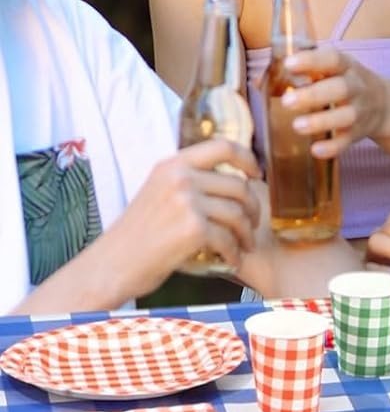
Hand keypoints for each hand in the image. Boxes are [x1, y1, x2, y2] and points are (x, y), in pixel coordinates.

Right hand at [103, 139, 261, 299]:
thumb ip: (188, 181)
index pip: (223, 146)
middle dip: (253, 207)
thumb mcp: (158, 192)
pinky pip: (228, 238)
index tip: (257, 175)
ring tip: (245, 244)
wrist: (111, 265)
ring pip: (238, 213)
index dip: (248, 158)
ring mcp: (186, 201)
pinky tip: (232, 260)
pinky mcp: (192, 228)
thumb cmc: (136, 234)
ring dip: (246, 233)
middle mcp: (179, 178)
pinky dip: (234, 252)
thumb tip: (229, 178)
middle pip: (238, 186)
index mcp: (172, 165)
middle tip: (253, 223)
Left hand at [279, 47, 389, 157]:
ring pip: (344, 116)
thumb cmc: (344, 82)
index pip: (332, 59)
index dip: (312, 60)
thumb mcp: (331, 70)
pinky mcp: (358, 133)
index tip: (289, 64)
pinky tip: (316, 150)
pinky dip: (333, 147)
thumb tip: (258, 81)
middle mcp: (356, 87)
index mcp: (346, 67)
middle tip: (287, 101)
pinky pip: (347, 142)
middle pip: (340, 89)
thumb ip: (300, 72)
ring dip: (321, 121)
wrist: (384, 105)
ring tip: (297, 126)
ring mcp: (359, 111)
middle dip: (314, 95)